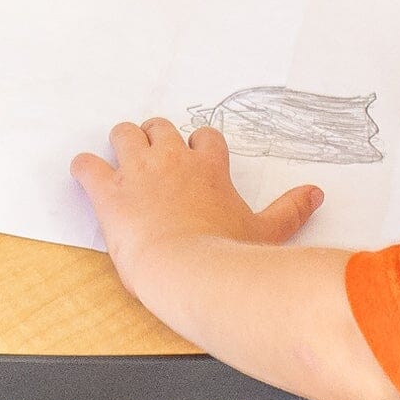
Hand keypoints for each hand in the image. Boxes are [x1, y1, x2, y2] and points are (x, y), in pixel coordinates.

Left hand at [69, 120, 321, 279]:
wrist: (188, 271)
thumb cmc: (229, 257)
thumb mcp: (267, 232)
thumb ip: (291, 210)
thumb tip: (316, 194)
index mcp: (210, 167)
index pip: (204, 138)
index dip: (195, 148)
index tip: (192, 162)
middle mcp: (173, 160)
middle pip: (160, 127)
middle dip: (155, 139)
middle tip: (153, 162)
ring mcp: (137, 172)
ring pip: (123, 133)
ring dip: (121, 144)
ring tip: (121, 163)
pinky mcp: (107, 191)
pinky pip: (85, 164)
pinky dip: (83, 168)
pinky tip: (85, 176)